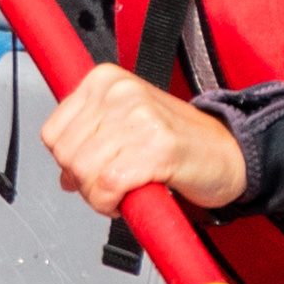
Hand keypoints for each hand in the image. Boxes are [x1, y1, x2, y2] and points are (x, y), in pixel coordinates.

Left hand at [43, 63, 250, 211]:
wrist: (231, 154)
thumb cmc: (179, 142)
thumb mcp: (126, 127)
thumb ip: (90, 141)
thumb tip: (63, 174)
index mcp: (105, 80)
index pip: (52, 133)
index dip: (68, 162)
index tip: (92, 169)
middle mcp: (120, 92)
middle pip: (66, 155)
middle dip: (83, 182)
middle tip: (110, 185)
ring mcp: (139, 118)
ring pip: (84, 173)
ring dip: (99, 195)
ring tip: (123, 190)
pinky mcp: (157, 148)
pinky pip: (108, 186)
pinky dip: (112, 203)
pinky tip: (130, 197)